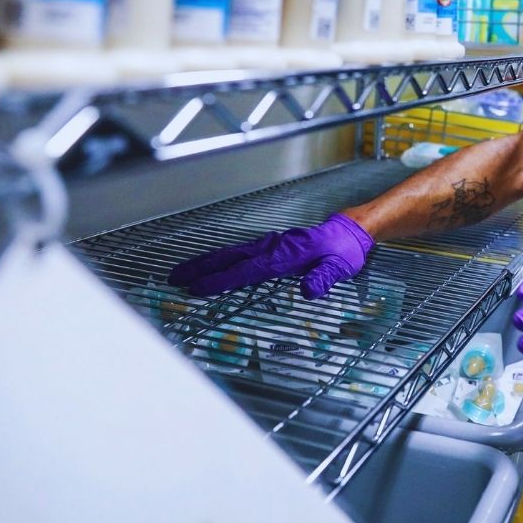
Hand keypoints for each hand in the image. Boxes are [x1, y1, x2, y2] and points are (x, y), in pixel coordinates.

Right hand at [168, 213, 373, 299]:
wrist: (348, 232)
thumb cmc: (343, 251)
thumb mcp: (340, 268)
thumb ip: (324, 278)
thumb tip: (308, 290)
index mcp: (285, 255)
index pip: (247, 270)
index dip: (222, 280)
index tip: (198, 289)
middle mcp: (273, 247)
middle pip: (230, 258)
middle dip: (201, 268)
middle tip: (174, 278)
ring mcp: (270, 245)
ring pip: (232, 253)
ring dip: (206, 262)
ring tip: (182, 273)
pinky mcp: (271, 246)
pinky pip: (240, 252)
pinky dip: (221, 259)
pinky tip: (212, 266)